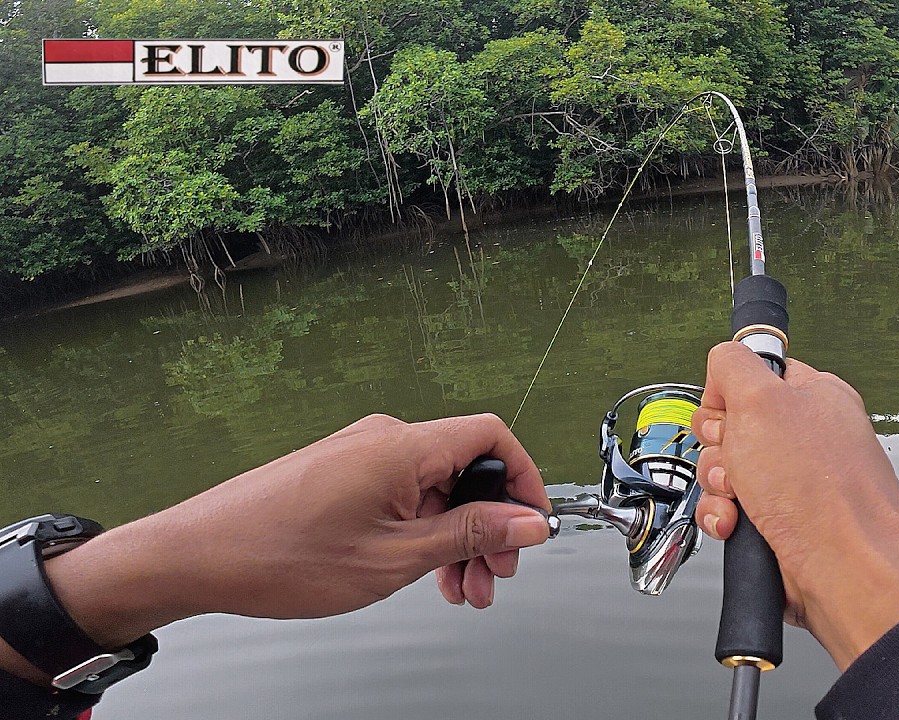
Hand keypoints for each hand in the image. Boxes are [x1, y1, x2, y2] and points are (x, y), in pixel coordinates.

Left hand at [40, 413, 550, 652]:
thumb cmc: (279, 554)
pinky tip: (426, 572)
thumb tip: (526, 522)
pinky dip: (425, 532)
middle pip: (467, 468)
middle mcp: (385, 439)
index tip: (531, 525)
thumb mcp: (395, 558)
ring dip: (458, 537)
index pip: (492, 438)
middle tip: (494, 575)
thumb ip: (470, 535)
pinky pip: (405, 494)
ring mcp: (362, 455)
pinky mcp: (345, 473)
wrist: (197, 556)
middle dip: (490, 524)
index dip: (523, 481)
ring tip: (460, 589)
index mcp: (403, 447)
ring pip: (437, 488)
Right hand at [693, 343, 898, 670]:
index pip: (752, 377)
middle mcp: (808, 439)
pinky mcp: (783, 525)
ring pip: (727, 474)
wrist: (847, 571)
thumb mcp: (763, 399)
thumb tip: (722, 363)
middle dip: (720, 451)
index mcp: (814, 397)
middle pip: (730, 429)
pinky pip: (734, 513)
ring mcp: (796, 485)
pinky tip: (739, 529)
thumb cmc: (820, 490)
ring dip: (719, 490)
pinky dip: (726, 521)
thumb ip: (734, 365)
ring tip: (742, 503)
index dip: (728, 398)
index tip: (729, 415)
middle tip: (739, 464)